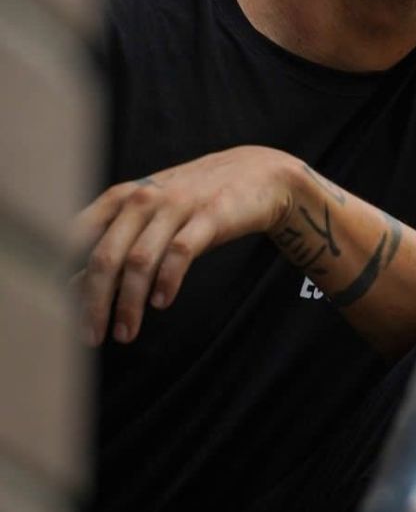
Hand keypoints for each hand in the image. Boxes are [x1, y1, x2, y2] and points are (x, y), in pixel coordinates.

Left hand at [73, 146, 295, 346]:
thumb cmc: (197, 200)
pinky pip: (181, 252)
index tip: (59, 313)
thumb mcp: (151, 217)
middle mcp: (144, 197)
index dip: (63, 277)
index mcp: (122, 197)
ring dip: (128, 303)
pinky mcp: (211, 215)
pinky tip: (162, 303)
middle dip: (94, 302)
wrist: (259, 174)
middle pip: (105, 256)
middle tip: (91, 337)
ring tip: (126, 333)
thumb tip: (72, 286)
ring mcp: (178, 205)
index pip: (77, 238)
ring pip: (140, 260)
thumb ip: (115, 245)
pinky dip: (167, 281)